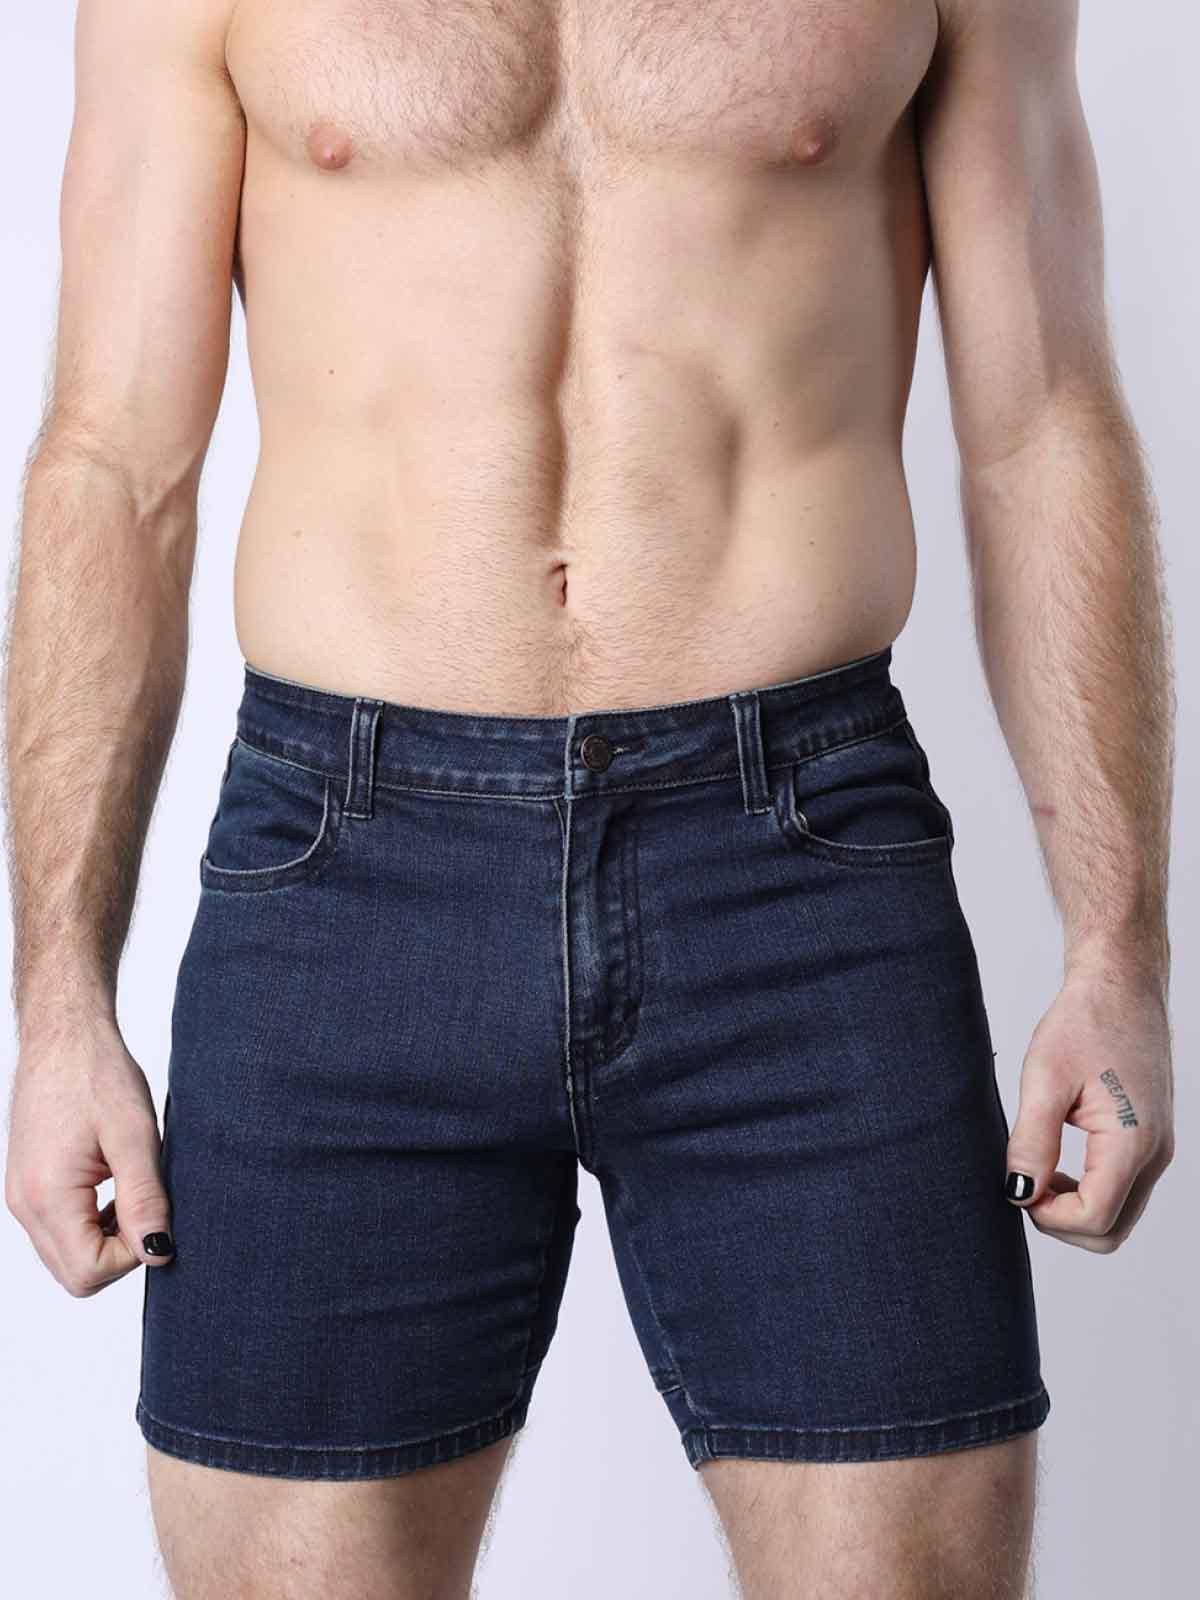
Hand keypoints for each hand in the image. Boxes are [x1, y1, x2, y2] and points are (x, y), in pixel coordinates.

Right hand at [5, 1013, 174, 1294]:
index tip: (156, 1214)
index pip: (89, 1272)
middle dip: (119, 1254)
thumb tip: (158, 1253)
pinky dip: (90, 1225)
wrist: (64, 1036)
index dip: (133, 1255)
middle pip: (75, 1274)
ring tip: (132, 1192)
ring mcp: (21, 1198)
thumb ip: (144, 1201)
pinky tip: (114, 1189)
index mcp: (48, 1196)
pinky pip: (59, 1231)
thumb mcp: (135, 1137)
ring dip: (105, 1240)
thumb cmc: (97, 1074)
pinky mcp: (27, 1188)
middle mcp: (24, 1206)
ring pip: (66, 1256)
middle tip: (147, 1206)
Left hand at [1004, 957, 1173, 1251]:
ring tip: (1038, 1169)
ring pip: (1118, 1216)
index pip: (1094, 1218)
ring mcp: (1157, 1151)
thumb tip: (1017, 1194)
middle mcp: (1155, 1156)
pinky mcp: (1151, 1143)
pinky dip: (1089, 1192)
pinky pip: (1123, 1192)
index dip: (1047, 1216)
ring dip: (1074, 1209)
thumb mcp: (1044, 1079)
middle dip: (1060, 1222)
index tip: (1016, 1184)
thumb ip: (1031, 1142)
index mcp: (1132, 1142)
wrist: (1121, 988)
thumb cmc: (1084, 1022)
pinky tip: (1058, 1163)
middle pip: (1110, 1231)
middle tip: (1024, 1182)